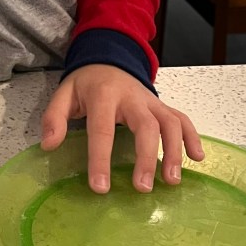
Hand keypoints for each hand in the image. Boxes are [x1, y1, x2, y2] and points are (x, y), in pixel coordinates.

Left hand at [40, 64, 204, 193]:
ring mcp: (151, 101)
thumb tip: (49, 144)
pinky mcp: (162, 105)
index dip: (100, 158)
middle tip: (143, 187)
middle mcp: (132, 97)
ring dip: (174, 150)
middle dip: (146, 157)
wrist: (109, 57)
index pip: (102, 128)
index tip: (100, 187)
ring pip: (170, 122)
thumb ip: (54, 117)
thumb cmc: (87, 83)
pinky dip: (192, 137)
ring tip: (171, 180)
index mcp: (103, 95)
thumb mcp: (64, 94)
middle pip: (145, 125)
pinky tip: (197, 158)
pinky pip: (182, 118)